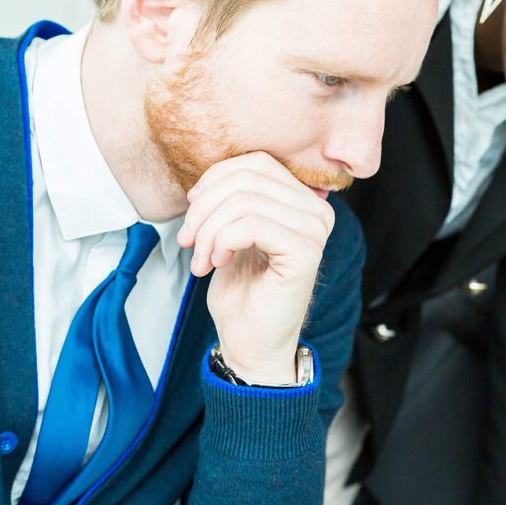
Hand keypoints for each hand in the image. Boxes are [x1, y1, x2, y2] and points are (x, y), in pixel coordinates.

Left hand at [177, 152, 334, 384]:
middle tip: (189, 241)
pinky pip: (251, 225)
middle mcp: (316, 211)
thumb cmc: (241, 291)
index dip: (214, 180)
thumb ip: (231, 198)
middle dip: (205, 208)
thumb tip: (208, 178)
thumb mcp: (230, 231)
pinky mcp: (305, 253)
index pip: (255, 163)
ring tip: (201, 258)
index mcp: (302, 201)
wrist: (250, 341)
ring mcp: (314, 231)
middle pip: (247, 179)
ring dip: (209, 230)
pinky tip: (219, 263)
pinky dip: (222, 242)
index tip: (192, 213)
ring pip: (245, 201)